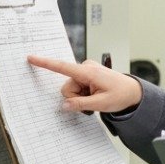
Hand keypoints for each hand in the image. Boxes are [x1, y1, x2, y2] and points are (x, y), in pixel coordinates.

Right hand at [26, 55, 142, 112]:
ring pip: (72, 89)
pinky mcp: (88, 75)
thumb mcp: (101, 104)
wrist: (133, 92)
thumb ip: (81, 104)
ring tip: (96, 98)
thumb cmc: (121, 95)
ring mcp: (87, 71)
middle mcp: (86, 68)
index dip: (45, 63)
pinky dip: (83, 94)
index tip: (31, 58)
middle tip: (92, 102)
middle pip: (67, 87)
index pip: (62, 67)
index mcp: (88, 72)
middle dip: (75, 98)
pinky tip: (95, 95)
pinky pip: (78, 87)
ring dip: (81, 97)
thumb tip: (65, 105)